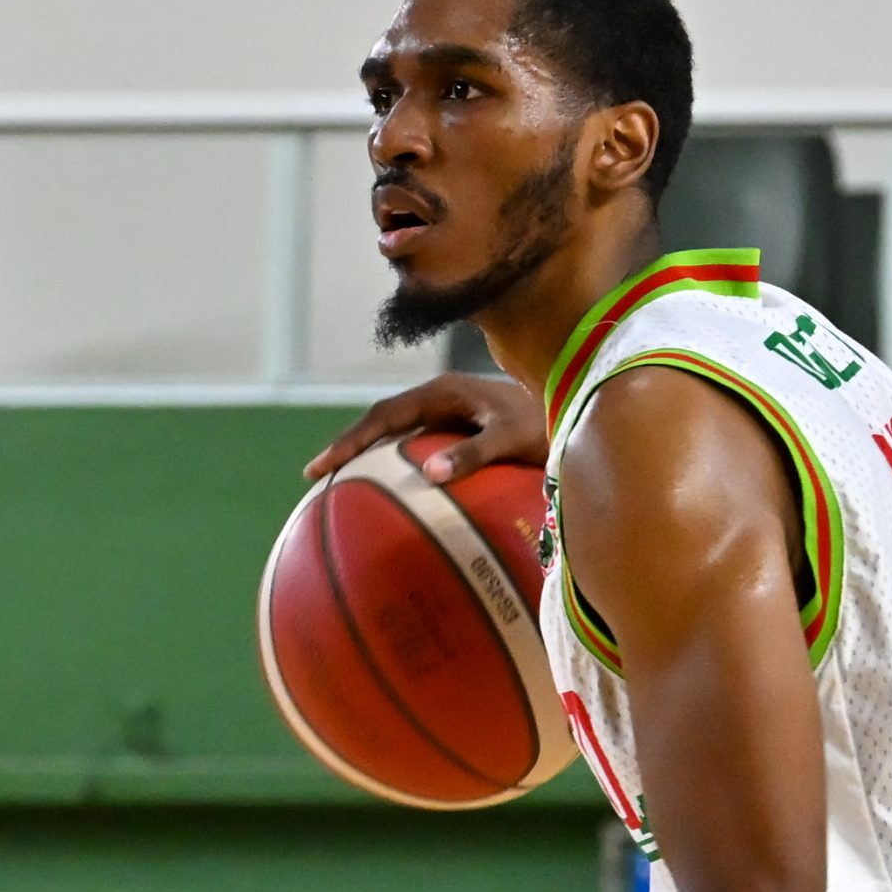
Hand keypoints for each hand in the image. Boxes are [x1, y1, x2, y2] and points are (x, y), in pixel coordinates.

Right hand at [303, 372, 548, 483]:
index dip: (349, 440)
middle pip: (379, 423)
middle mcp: (439, 400)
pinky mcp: (458, 433)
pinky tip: (391, 499)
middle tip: (314, 478)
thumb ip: (474, 452)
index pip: (382, 415)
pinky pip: (418, 451)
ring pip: (396, 436)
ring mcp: (447, 416)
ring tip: (339, 488)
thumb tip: (429, 473)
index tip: (321, 466)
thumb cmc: (547, 422)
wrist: (578, 405)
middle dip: (346, 447)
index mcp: (442, 391)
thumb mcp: (512, 437)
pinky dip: (398, 469)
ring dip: (368, 457)